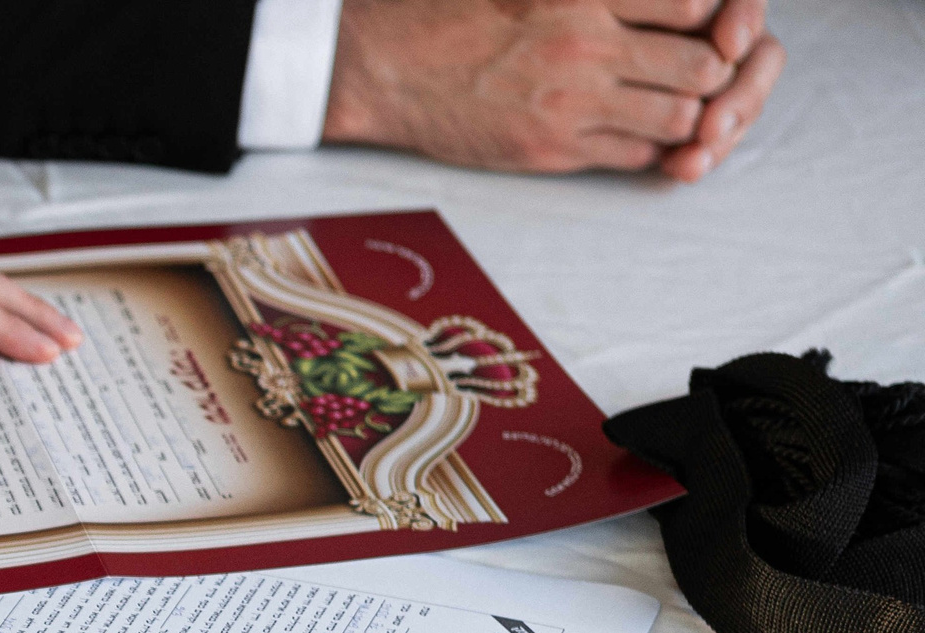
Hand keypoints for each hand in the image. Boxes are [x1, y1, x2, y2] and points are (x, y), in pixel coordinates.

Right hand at [324, 0, 783, 179]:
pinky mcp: (551, 149)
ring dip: (685, 113)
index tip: (701, 25)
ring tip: (671, 104)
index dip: (711, 17)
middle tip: (699, 71)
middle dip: (710, 70)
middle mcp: (586, 44)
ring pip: (676, 116)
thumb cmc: (448, 13)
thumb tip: (642, 3)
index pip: (696, 4)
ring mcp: (571, 102)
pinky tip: (636, 133)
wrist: (384, 69)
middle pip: (700, 64)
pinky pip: (633, 155)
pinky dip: (648, 147)